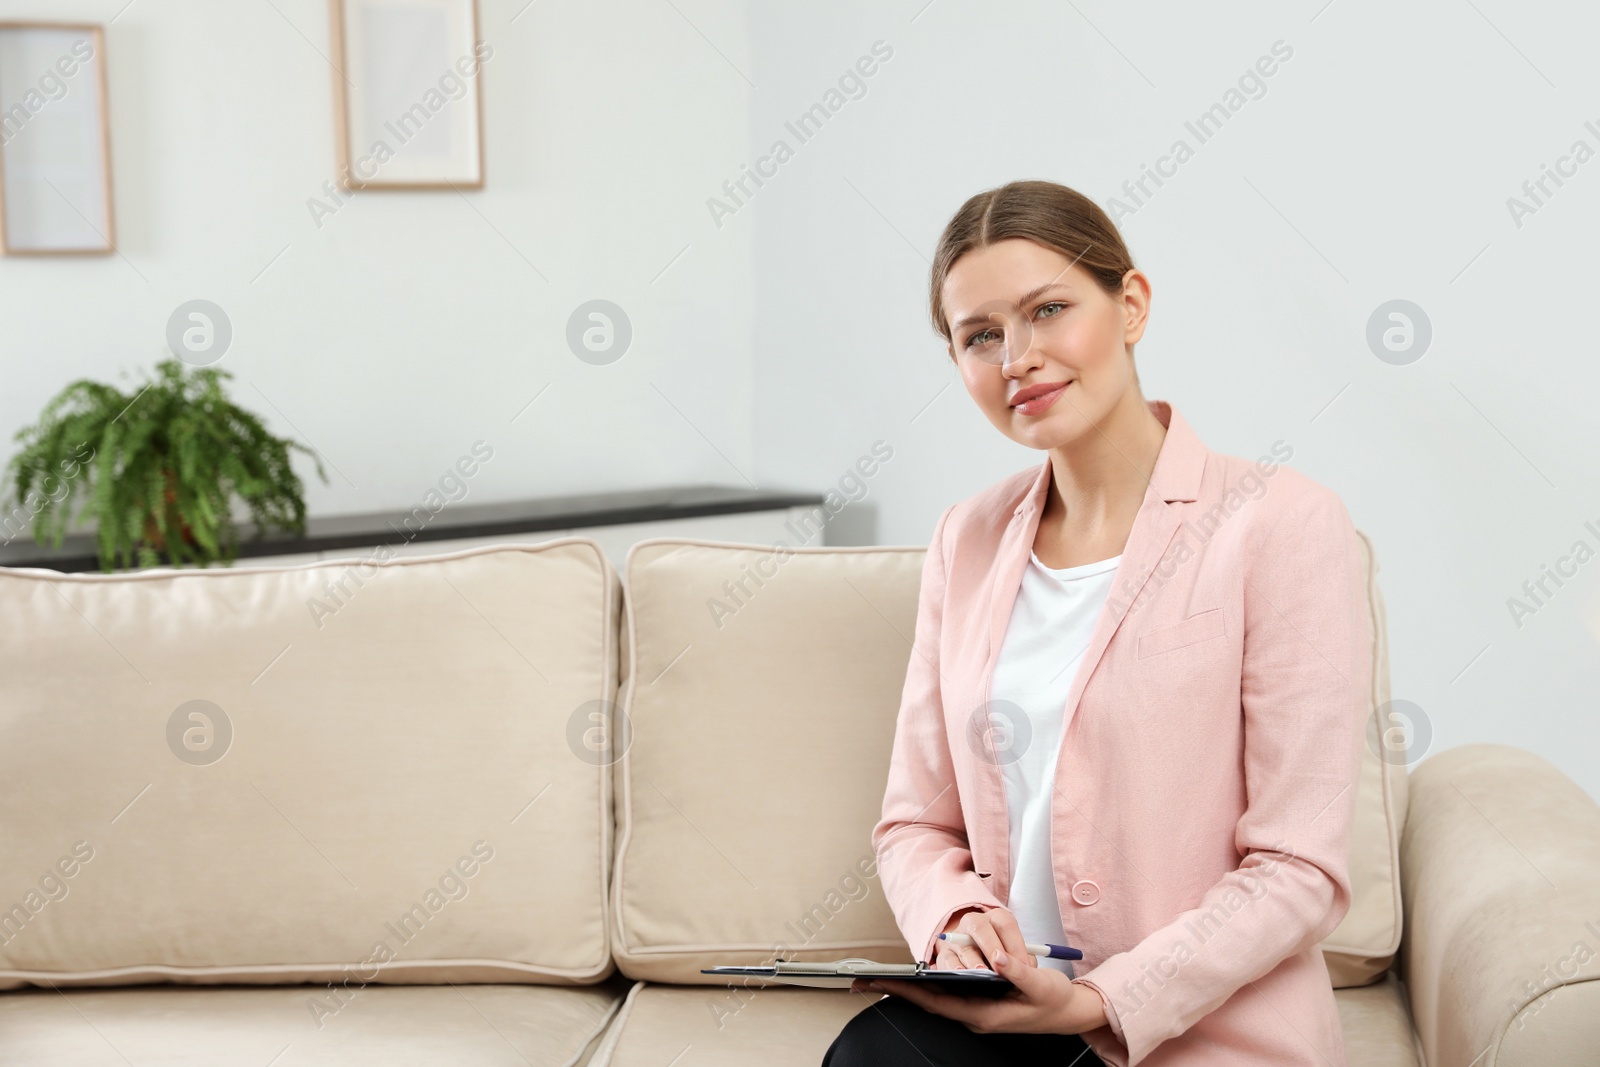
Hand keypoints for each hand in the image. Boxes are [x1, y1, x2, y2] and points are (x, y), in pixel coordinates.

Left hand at [849, 944, 1109, 1035]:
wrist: (1069, 1011)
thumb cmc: (1054, 1001)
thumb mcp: (1040, 985)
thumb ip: (1019, 972)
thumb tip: (999, 959)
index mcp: (984, 1015)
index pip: (936, 1003)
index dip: (907, 992)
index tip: (880, 983)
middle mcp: (975, 1015)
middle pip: (930, 1002)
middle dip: (900, 991)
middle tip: (867, 980)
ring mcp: (976, 1009)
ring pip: (937, 998)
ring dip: (913, 987)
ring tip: (885, 977)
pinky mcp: (980, 1001)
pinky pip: (949, 993)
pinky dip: (931, 984)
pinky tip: (919, 973)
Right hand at [930, 906, 1037, 971]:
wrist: (975, 953)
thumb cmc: (1002, 955)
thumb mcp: (1014, 951)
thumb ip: (1023, 959)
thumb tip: (1027, 968)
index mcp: (995, 918)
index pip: (1006, 925)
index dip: (1016, 945)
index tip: (1024, 965)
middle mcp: (974, 923)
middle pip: (981, 928)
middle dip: (992, 947)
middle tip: (1001, 965)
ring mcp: (957, 938)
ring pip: (963, 945)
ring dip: (973, 960)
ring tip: (982, 972)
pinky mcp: (944, 954)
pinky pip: (947, 960)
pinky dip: (954, 968)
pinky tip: (962, 975)